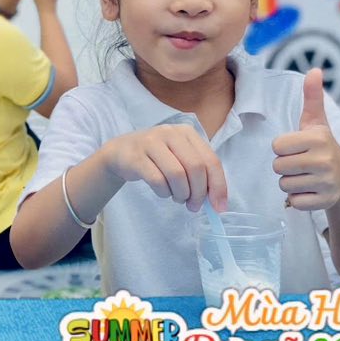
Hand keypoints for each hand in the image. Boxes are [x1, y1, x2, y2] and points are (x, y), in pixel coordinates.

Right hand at [102, 124, 227, 211]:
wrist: (120, 152)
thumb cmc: (156, 158)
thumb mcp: (180, 158)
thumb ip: (199, 173)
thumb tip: (218, 202)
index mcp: (187, 132)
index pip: (211, 161)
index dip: (218, 186)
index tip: (219, 207)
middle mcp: (171, 133)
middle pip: (195, 168)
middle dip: (198, 193)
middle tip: (193, 206)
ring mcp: (151, 142)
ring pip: (177, 175)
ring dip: (180, 194)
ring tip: (177, 198)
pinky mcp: (136, 156)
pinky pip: (157, 180)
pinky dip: (164, 192)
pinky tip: (163, 192)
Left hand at [272, 69, 339, 209]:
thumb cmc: (321, 146)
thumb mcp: (316, 122)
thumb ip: (312, 97)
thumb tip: (314, 69)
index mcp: (318, 139)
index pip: (276, 146)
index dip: (283, 148)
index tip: (297, 148)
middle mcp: (324, 160)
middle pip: (278, 166)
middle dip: (284, 166)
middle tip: (300, 164)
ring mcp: (326, 183)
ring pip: (284, 185)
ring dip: (290, 182)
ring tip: (306, 176)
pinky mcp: (324, 202)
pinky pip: (293, 202)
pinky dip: (297, 199)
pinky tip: (310, 190)